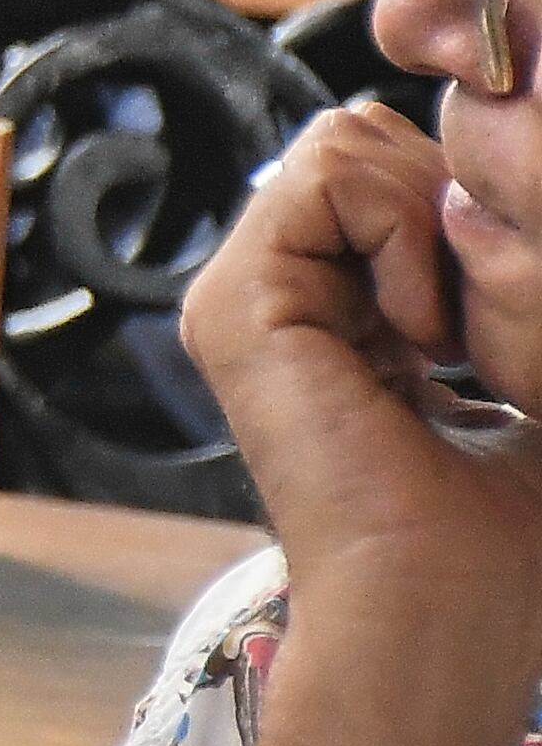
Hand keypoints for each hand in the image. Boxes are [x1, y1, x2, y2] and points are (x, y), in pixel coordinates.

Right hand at [184, 99, 541, 612]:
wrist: (446, 607)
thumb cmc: (496, 537)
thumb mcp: (518, 369)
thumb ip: (500, 279)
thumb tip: (491, 199)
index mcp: (329, 317)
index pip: (388, 173)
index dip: (463, 211)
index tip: (490, 331)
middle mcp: (272, 299)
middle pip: (362, 139)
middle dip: (445, 203)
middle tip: (466, 328)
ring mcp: (240, 299)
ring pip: (344, 142)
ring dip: (429, 224)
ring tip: (441, 338)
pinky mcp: (233, 306)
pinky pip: (326, 175)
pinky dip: (402, 233)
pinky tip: (418, 336)